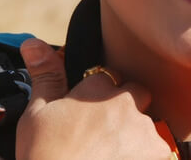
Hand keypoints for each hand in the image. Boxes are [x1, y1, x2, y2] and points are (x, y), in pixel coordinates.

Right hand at [16, 38, 172, 159]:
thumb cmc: (44, 155)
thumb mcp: (36, 114)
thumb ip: (45, 76)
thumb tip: (32, 42)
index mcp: (97, 89)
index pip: (109, 77)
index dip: (99, 94)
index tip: (89, 113)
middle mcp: (126, 104)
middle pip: (137, 95)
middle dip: (126, 108)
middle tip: (104, 134)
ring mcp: (145, 132)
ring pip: (147, 127)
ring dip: (135, 138)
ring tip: (108, 157)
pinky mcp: (158, 156)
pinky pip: (158, 153)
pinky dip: (143, 158)